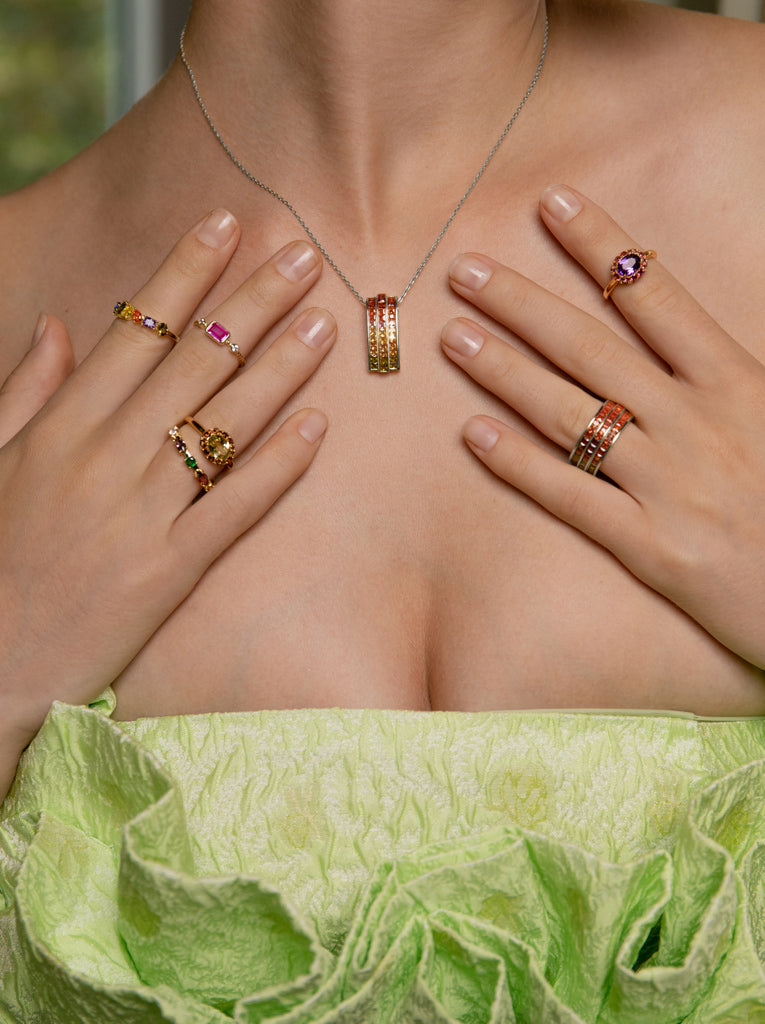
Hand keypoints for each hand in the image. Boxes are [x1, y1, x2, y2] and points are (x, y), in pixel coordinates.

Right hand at [0, 210, 334, 795]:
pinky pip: (235, 509)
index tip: (227, 224)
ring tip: (324, 322)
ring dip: (279, 367)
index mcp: (60, 425)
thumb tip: (58, 325)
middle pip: (193, 361)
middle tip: (304, 254)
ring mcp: (142, 515)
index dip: (185, 270)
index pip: (134, 327)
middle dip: (252, 301)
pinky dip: (278, 467)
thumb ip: (24, 391)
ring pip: (222, 424)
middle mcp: (106, 457)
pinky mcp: (170, 572)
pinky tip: (318, 426)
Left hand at [441, 186, 764, 671]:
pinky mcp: (654, 548)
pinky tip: (472, 435)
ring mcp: (672, 486)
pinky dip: (518, 464)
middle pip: (592, 348)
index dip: (600, 246)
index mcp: (739, 381)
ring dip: (505, 371)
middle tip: (464, 269)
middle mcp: (698, 424)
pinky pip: (572, 497)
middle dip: (523, 302)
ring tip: (453, 336)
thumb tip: (685, 324)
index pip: (655, 296)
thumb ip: (740, 369)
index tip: (552, 203)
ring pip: (569, 415)